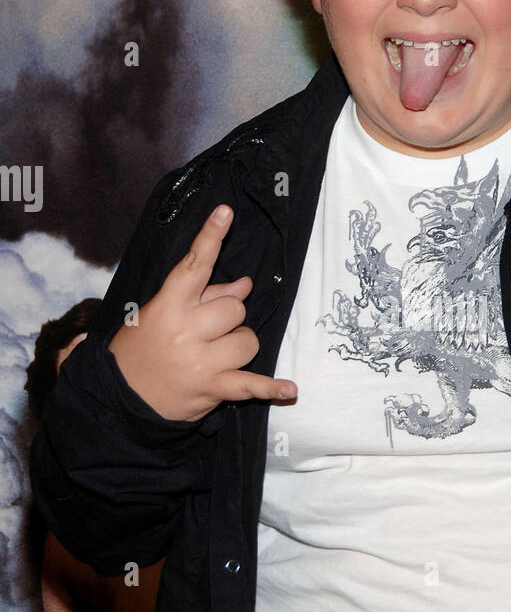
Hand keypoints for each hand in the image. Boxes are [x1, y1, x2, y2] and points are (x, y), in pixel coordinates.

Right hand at [108, 204, 297, 421]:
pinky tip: (290, 388)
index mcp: (167, 306)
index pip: (193, 265)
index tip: (226, 213)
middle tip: (210, 330)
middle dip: (230, 317)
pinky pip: (250, 386)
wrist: (120, 399)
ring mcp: (200, 362)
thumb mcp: (159, 315)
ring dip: (239, 345)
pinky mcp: (211, 390)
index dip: (210, 237)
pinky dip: (271, 388)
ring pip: (247, 341)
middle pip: (235, 308)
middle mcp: (185, 332)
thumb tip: (245, 284)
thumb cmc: (142, 350)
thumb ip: (203, 296)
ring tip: (217, 355)